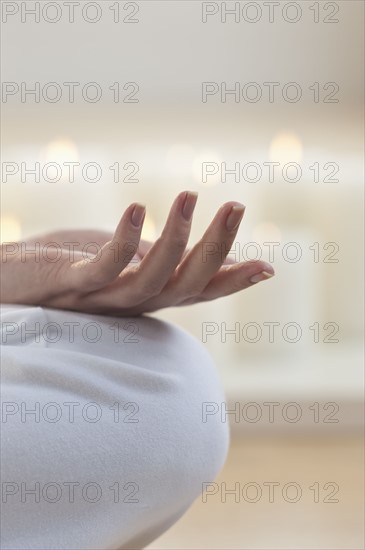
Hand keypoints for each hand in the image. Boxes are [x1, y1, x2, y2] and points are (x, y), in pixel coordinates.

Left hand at [0, 192, 273, 315]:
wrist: (12, 282)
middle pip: (186, 285)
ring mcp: (103, 297)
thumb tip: (213, 251)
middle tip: (236, 205)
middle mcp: (133, 302)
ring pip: (153, 279)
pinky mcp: (72, 284)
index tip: (268, 268)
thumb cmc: (72, 266)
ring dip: (177, 238)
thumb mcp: (130, 258)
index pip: (200, 292)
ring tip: (189, 195)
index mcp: (149, 294)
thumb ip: (166, 256)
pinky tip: (137, 208)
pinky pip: (103, 268)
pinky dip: (124, 240)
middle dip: (216, 248)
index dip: (233, 282)